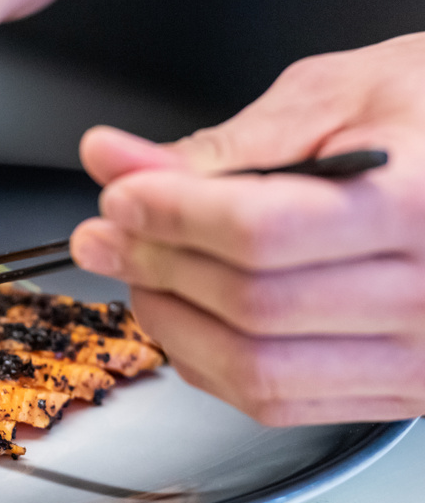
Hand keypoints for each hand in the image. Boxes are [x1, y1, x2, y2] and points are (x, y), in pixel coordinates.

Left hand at [71, 33, 424, 425]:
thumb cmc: (424, 122)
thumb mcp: (333, 99)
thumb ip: (222, 146)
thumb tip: (116, 163)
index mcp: (419, 204)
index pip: (260, 232)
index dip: (171, 216)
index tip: (119, 196)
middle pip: (248, 305)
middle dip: (154, 266)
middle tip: (109, 234)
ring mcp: (413, 358)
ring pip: (254, 371)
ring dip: (172, 323)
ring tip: (141, 273)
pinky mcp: (391, 390)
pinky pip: (274, 403)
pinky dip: (207, 364)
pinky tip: (184, 316)